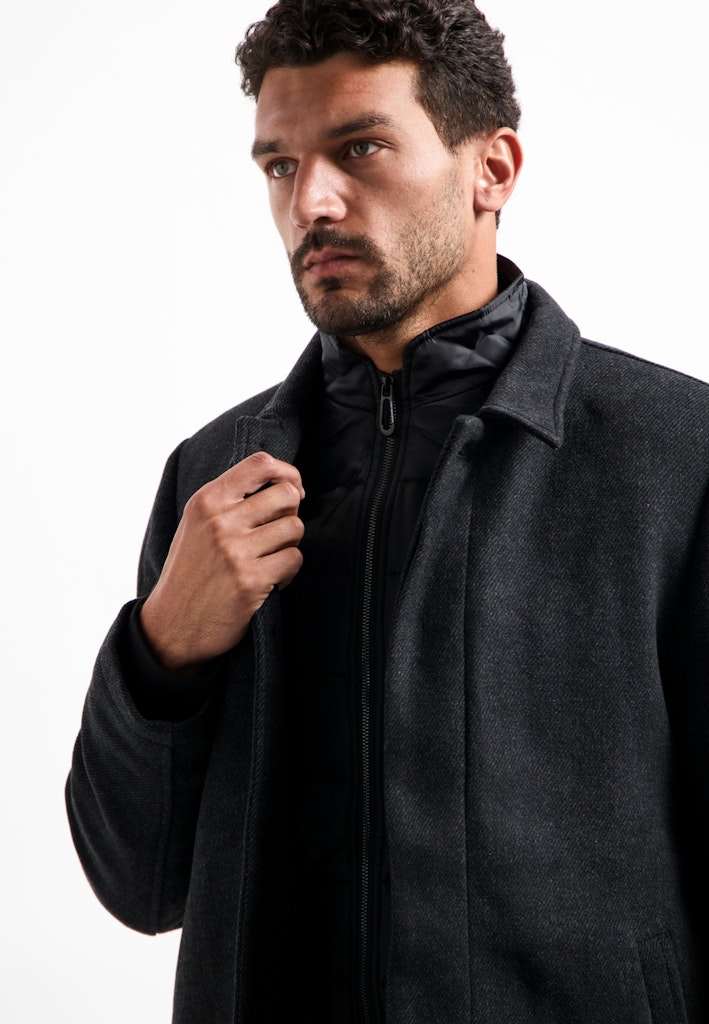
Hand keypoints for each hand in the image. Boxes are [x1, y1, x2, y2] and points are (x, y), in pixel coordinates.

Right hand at [140, 451, 303, 671]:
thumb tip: (287, 484)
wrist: (171, 625)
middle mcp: (220, 521)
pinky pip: (294, 559)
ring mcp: (234, 550)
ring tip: (270, 559)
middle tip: (278, 532)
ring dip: (290, 545)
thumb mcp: (198, 524)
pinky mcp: (250, 580)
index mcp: (207, 501)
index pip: (261, 463)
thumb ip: (231, 500)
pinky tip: (271, 580)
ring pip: (295, 527)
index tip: (292, 491)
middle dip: (292, 512)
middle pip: (287, 494)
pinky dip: (289, 571)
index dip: (288, 474)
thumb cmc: (191, 572)